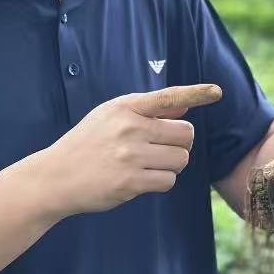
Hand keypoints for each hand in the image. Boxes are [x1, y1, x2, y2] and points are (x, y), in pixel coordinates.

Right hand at [47, 84, 221, 215]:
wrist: (56, 176)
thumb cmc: (88, 143)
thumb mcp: (111, 116)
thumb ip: (148, 112)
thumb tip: (184, 109)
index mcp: (126, 107)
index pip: (168, 97)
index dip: (196, 93)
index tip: (216, 92)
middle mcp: (130, 128)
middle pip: (185, 134)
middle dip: (180, 143)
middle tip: (161, 148)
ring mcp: (131, 156)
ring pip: (181, 159)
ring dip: (172, 164)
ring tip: (148, 164)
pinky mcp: (131, 182)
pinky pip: (168, 181)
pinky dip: (161, 182)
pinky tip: (140, 179)